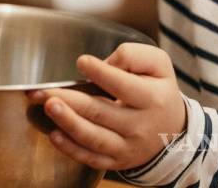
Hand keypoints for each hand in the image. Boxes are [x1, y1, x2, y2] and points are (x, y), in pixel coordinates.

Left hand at [29, 43, 185, 169]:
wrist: (173, 131)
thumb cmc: (158, 91)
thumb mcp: (158, 65)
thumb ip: (134, 56)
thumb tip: (105, 63)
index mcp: (152, 99)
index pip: (124, 86)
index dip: (102, 73)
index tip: (81, 61)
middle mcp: (139, 126)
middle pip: (100, 112)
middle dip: (70, 100)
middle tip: (44, 90)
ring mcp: (127, 147)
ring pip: (93, 137)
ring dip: (67, 122)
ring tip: (47, 106)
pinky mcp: (116, 161)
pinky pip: (91, 158)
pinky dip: (71, 149)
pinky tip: (54, 135)